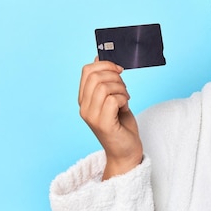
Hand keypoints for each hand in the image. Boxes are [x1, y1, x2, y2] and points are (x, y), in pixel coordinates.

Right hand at [78, 57, 142, 178]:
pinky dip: (123, 99)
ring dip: (121, 89)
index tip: (119, 70)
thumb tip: (98, 58)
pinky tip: (125, 107)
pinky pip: (112, 99)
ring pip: (104, 86)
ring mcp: (91, 116)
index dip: (105, 65)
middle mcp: (84, 107)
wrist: (126, 152)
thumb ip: (106, 81)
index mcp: (84, 99)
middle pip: (95, 76)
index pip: (86, 70)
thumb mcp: (113, 98)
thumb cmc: (121, 125)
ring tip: (125, 99)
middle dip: (115, 77)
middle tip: (124, 89)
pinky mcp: (103, 124)